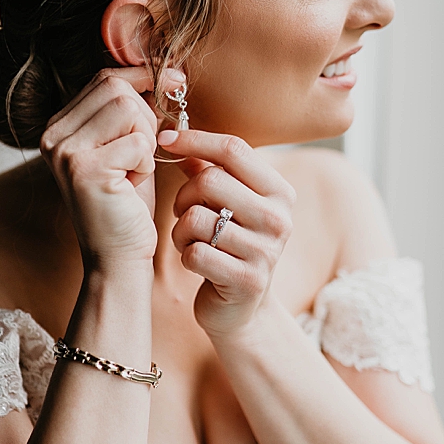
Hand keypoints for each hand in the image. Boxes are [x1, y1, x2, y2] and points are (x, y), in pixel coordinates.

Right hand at [40, 67, 181, 266]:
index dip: (142, 76)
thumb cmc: (127, 204)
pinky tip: (132, 184)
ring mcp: (64, 151)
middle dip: (144, 115)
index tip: (176, 80)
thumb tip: (164, 69)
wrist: (117, 256)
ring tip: (134, 169)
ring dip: (145, 138)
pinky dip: (146, 162)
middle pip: (115, 88)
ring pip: (127, 108)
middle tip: (143, 151)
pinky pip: (137, 141)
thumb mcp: (126, 147)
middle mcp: (52, 136)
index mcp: (58, 127)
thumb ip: (130, 110)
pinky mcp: (84, 169)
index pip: (104, 78)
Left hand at [161, 128, 295, 335]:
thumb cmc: (228, 246)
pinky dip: (184, 255)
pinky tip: (195, 261)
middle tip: (183, 211)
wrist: (241, 308)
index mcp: (279, 191)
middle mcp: (279, 218)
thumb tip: (176, 135)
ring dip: (180, 229)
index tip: (165, 139)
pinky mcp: (247, 280)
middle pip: (210, 180)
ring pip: (196, 218)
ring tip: (189, 239)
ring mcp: (266, 251)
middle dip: (183, 195)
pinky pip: (194, 252)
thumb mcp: (228, 205)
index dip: (194, 139)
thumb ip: (209, 170)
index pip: (234, 148)